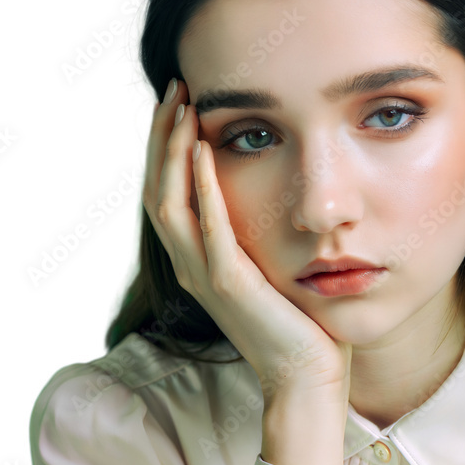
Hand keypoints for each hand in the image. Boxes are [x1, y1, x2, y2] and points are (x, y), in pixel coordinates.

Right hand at [142, 78, 352, 407]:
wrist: (306, 377)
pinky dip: (200, 188)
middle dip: (163, 135)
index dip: (167, 146)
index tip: (181, 102)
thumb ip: (258, 233)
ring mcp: (206, 275)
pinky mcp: (229, 284)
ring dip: (171, 151)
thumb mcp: (271, 266)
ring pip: (169, 202)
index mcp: (199, 259)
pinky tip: (201, 151)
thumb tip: (270, 191)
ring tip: (182, 106)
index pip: (168, 192)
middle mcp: (192, 265)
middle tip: (174, 87)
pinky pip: (207, 228)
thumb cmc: (298, 324)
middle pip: (158, 189)